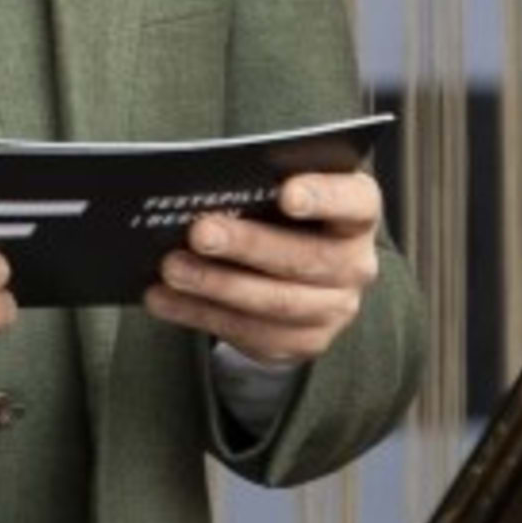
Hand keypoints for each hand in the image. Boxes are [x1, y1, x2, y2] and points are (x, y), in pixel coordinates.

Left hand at [143, 166, 382, 370]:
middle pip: (306, 258)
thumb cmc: (283, 213)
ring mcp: (334, 309)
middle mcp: (355, 263)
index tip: (287, 194)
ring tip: (172, 268)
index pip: (354, 202)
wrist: (301, 272)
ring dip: (217, 286)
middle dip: (248, 245)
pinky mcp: (304, 342)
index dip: (324, 197)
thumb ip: (260, 182)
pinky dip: (200, 314)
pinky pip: (250, 333)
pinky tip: (163, 298)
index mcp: (357, 212)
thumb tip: (199, 180)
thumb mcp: (282, 189)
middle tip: (200, 233)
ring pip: (276, 303)